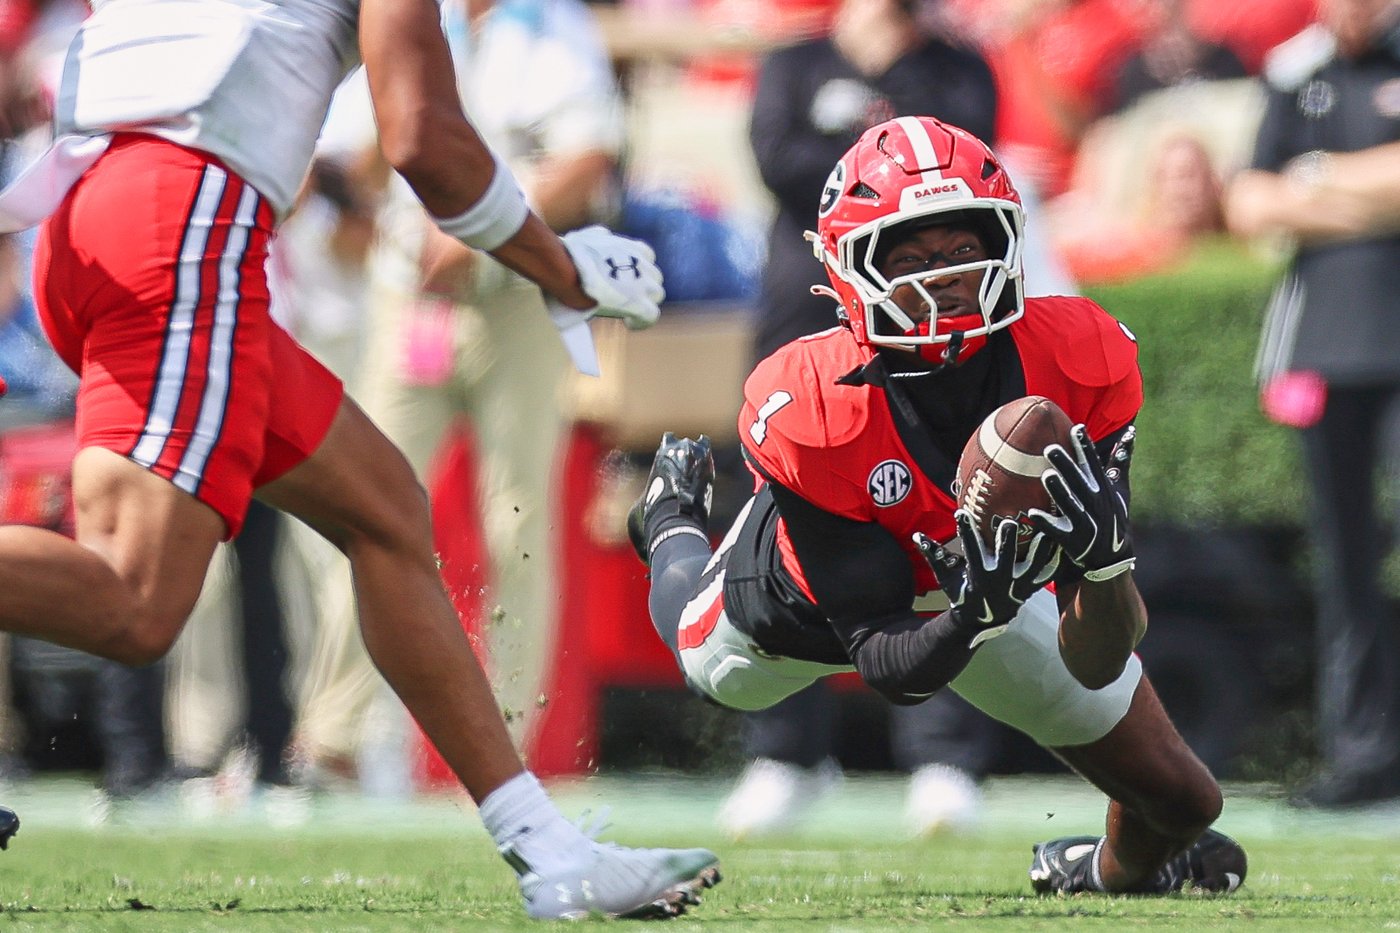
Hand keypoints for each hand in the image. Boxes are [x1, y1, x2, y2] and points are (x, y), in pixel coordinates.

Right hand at [558, 225, 663, 329]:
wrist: (567, 270)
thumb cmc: (572, 253)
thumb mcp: (592, 237)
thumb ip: (603, 238)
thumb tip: (604, 237)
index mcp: (635, 248)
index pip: (647, 258)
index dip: (637, 270)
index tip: (624, 279)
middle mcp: (643, 264)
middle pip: (654, 277)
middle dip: (642, 286)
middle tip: (624, 295)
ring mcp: (644, 284)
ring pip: (656, 295)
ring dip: (644, 302)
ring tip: (626, 309)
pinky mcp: (639, 304)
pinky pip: (651, 317)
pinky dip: (641, 321)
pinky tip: (629, 322)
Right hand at [914, 510, 1058, 645]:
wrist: (980, 621)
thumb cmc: (961, 594)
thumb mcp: (945, 578)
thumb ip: (933, 556)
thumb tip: (917, 535)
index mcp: (978, 576)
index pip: (970, 551)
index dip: (966, 532)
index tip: (961, 514)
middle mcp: (1000, 580)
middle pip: (1006, 558)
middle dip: (1007, 540)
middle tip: (1009, 521)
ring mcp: (1018, 586)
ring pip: (1033, 565)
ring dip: (1041, 547)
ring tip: (1046, 527)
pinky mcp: (1030, 588)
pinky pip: (1047, 574)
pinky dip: (1056, 560)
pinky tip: (1063, 543)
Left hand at [1027, 424, 1135, 581]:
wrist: (1112, 556)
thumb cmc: (1113, 516)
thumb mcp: (1120, 489)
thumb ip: (1121, 461)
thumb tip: (1130, 432)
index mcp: (1104, 489)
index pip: (1094, 464)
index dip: (1085, 447)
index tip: (1076, 429)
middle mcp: (1096, 504)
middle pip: (1079, 482)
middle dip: (1066, 466)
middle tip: (1049, 448)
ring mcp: (1085, 522)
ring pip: (1070, 504)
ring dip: (1059, 491)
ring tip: (1046, 476)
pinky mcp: (1073, 540)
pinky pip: (1057, 531)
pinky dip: (1046, 522)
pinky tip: (1032, 513)